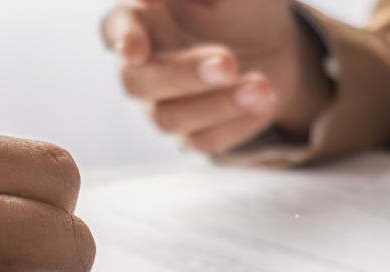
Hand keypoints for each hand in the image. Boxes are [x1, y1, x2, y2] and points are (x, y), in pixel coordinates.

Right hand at [102, 0, 333, 152]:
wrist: (274, 43)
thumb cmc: (242, 7)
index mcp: (145, 17)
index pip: (115, 27)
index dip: (122, 38)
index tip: (135, 49)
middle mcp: (146, 64)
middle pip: (139, 82)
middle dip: (184, 75)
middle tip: (228, 62)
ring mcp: (164, 102)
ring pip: (169, 118)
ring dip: (217, 105)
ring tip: (260, 86)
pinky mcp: (193, 131)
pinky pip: (203, 140)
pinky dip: (235, 124)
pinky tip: (264, 103)